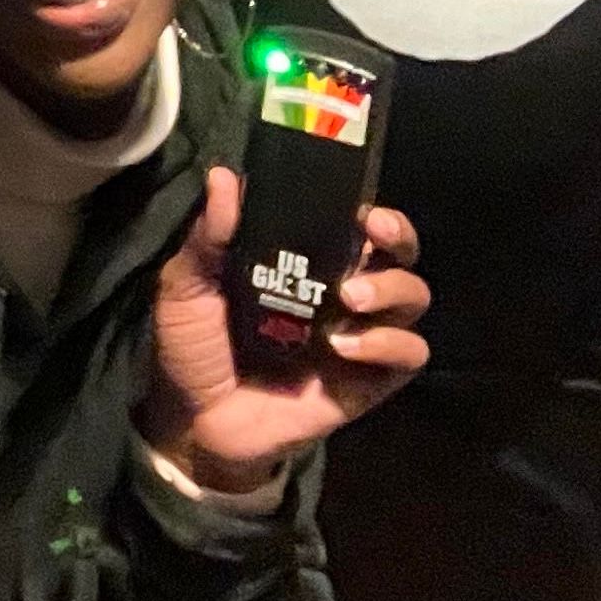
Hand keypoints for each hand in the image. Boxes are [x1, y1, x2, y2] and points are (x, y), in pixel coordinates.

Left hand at [140, 169, 427, 493]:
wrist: (194, 424)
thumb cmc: (192, 348)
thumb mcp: (187, 287)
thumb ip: (209, 236)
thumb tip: (224, 176)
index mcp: (303, 262)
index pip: (355, 224)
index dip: (368, 207)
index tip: (359, 202)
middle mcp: (340, 293)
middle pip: (399, 255)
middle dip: (398, 236)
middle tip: (372, 232)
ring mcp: (358, 337)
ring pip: (412, 298)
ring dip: (391, 290)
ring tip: (348, 299)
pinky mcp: (367, 382)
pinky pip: (409, 355)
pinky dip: (387, 345)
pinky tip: (343, 348)